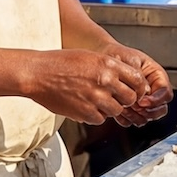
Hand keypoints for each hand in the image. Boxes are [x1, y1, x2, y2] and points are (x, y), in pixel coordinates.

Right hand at [19, 48, 153, 124]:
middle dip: (125, 100)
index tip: (135, 91)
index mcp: (108, 64)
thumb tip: (128, 80)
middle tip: (116, 98)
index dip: (139, 87)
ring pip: (117, 111)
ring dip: (110, 108)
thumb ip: (111, 68)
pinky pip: (100, 119)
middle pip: (131, 98)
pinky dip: (95, 116)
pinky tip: (85, 106)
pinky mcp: (85, 112)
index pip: (138, 79)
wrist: (37, 73)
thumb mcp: (91, 57)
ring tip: (96, 101)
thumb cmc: (60, 63)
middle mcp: (105, 80)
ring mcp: (96, 97)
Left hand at [108, 48, 171, 125]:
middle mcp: (153, 90)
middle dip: (148, 112)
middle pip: (161, 109)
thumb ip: (139, 77)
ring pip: (148, 117)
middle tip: (134, 107)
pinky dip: (127, 119)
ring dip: (137, 116)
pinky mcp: (132, 108)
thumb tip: (145, 93)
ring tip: (124, 108)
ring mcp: (143, 100)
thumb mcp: (131, 61)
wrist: (104, 57)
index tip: (142, 102)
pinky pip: (134, 120)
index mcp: (157, 77)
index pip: (166, 93)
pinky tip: (119, 112)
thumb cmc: (118, 55)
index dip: (156, 100)